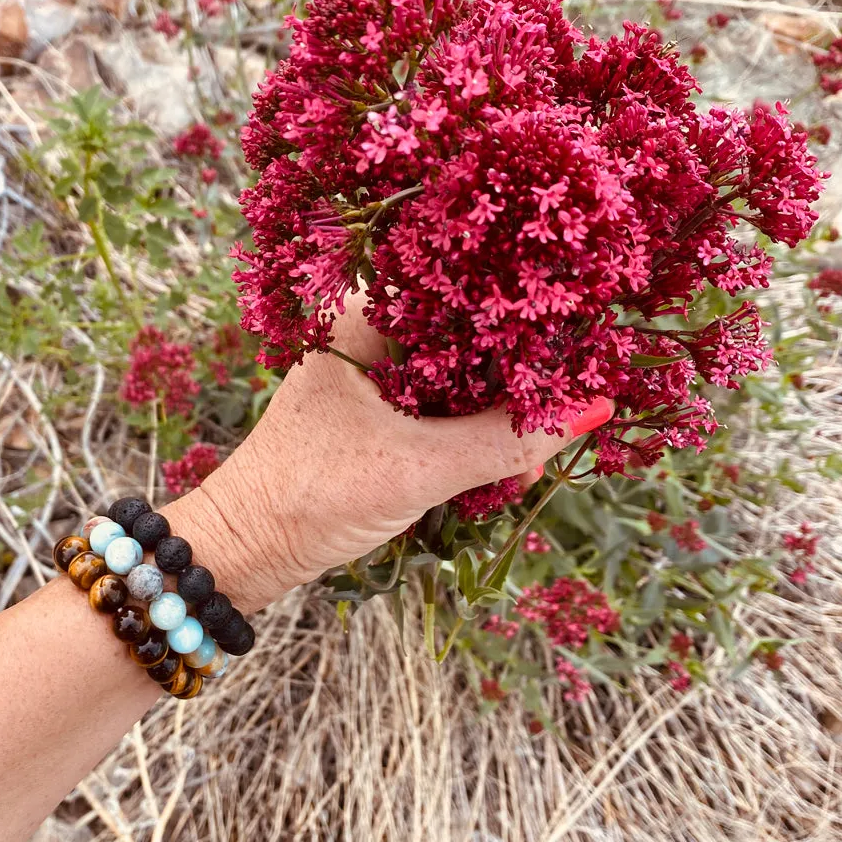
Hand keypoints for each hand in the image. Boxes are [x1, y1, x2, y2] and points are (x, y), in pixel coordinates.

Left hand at [168, 295, 612, 612]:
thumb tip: (595, 409)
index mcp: (367, 315)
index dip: (525, 316)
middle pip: (472, 338)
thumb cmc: (313, 495)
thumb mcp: (420, 468)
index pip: (466, 292)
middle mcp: (373, 331)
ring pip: (464, 378)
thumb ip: (507, 441)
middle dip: (518, 381)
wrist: (246, 548)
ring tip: (532, 453)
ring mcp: (377, 373)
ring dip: (501, 415)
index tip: (580, 344)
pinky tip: (504, 464)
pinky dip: (476, 434)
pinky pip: (446, 409)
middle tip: (562, 415)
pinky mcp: (381, 413)